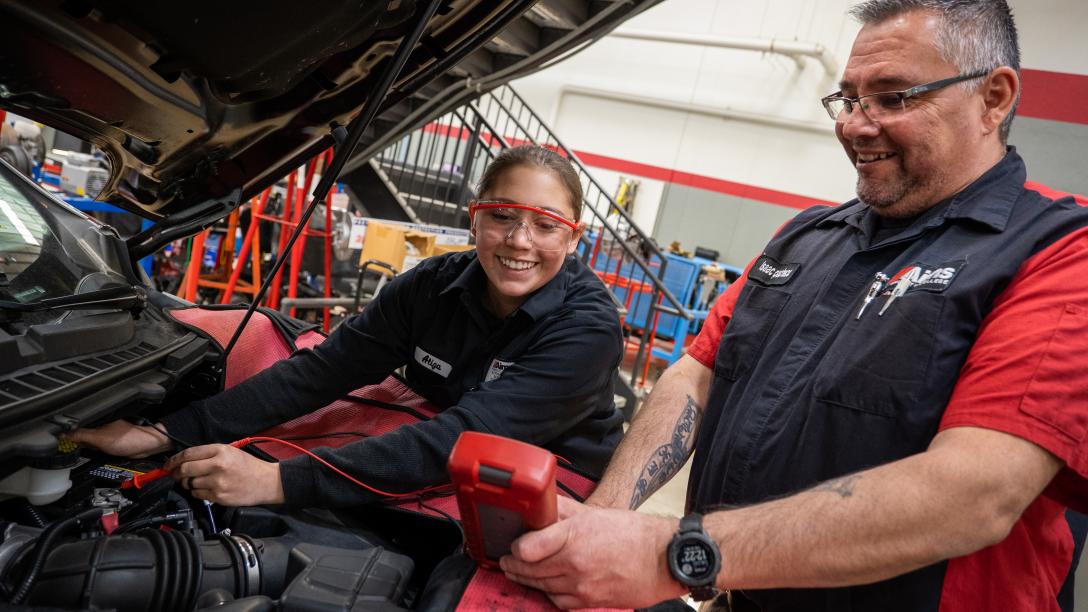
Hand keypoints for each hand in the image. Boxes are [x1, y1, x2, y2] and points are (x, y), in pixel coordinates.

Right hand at [65, 420, 172, 457]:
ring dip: (85, 450)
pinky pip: (99, 450)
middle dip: (74, 444)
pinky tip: (92, 457)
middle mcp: (102, 429)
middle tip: (67, 451)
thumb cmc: (129, 439)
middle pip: (81, 437)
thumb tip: (62, 434)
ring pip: (90, 445)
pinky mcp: (113, 446)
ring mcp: (108, 438)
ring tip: (79, 454)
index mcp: (97, 424)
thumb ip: (81, 436)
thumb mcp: (99, 438)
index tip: (57, 443)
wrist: (149, 446)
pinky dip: (94, 454)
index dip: (66, 435)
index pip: (76, 429)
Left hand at [164, 444, 284, 505]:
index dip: (174, 460)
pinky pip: (198, 494)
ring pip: (189, 483)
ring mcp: (218, 482)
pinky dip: (198, 492)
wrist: (266, 482)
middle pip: (185, 469)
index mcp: (220, 451)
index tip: (168, 464)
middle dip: (177, 473)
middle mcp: (218, 465)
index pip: (188, 454)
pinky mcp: (218, 497)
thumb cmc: (248, 466)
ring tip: (197, 481)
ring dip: (188, 483)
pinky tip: (207, 488)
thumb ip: (208, 454)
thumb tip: (184, 461)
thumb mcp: (230, 452)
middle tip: (177, 474)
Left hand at [500, 504, 685, 608]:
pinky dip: (548, 594)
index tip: (512, 545)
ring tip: (518, 572)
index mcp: (575, 536)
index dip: (515, 548)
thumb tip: (541, 504)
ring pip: (541, 586)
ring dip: (526, 580)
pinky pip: (558, 602)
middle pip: (530, 570)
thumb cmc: (634, 534)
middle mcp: (574, 563)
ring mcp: (581, 585)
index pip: (528, 548)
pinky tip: (544, 586)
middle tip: (506, 561)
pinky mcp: (589, 601)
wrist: (663, 560)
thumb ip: (564, 509)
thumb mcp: (596, 514)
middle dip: (513, 565)